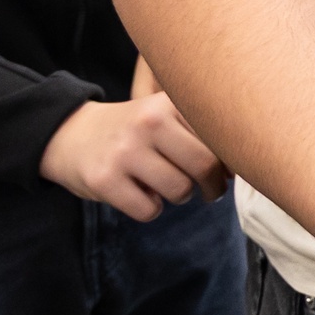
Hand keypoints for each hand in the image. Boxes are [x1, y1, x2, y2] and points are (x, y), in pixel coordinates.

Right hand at [40, 93, 231, 218]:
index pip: (219, 136)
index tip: (229, 171)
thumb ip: (201, 132)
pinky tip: (140, 194)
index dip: (231, 161)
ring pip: (179, 190)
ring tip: (166, 185)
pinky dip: (150, 210)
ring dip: (179, 196)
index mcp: (169, 103)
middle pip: (204, 165)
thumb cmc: (134, 132)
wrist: (70, 135)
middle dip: (212, 186)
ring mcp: (124, 151)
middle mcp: (148, 122)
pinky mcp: (104, 180)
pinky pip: (149, 210)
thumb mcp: (164, 116)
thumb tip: (244, 165)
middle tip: (210, 192)